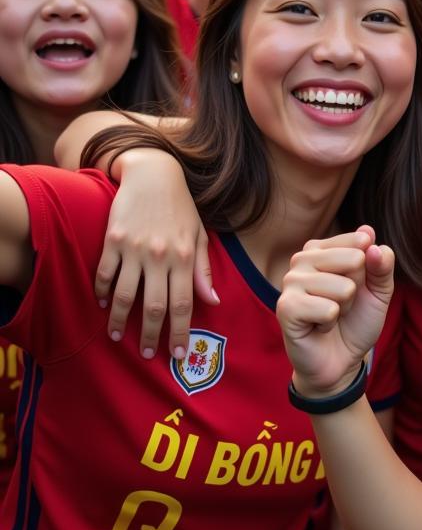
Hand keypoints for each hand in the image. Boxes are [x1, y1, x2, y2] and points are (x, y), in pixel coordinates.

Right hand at [97, 148, 216, 359]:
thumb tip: (212, 300)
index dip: (181, 332)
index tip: (179, 354)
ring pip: (124, 295)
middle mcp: (160, 256)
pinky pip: (104, 274)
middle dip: (151, 335)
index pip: (184, 304)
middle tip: (148, 355)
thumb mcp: (200, 235)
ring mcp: (134, 249)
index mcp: (185, 257)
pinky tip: (102, 305)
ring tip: (116, 337)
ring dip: (119, 321)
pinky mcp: (113, 241)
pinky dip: (101, 292)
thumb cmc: (181, 207)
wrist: (153, 174)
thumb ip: (204, 270)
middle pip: (154, 306)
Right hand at [277, 226, 394, 397]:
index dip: (369, 270)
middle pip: (354, 260)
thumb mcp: (380, 290)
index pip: (362, 241)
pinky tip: (318, 327)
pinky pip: (329, 310)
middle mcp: (302, 258)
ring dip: (344, 308)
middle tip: (343, 304)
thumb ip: (382, 264)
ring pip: (344, 287)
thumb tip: (372, 240)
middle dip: (357, 289)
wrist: (340, 360)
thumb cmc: (356, 320)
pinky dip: (330, 323)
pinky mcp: (286, 307)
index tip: (358, 286)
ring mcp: (291, 281)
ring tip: (330, 316)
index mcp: (323, 248)